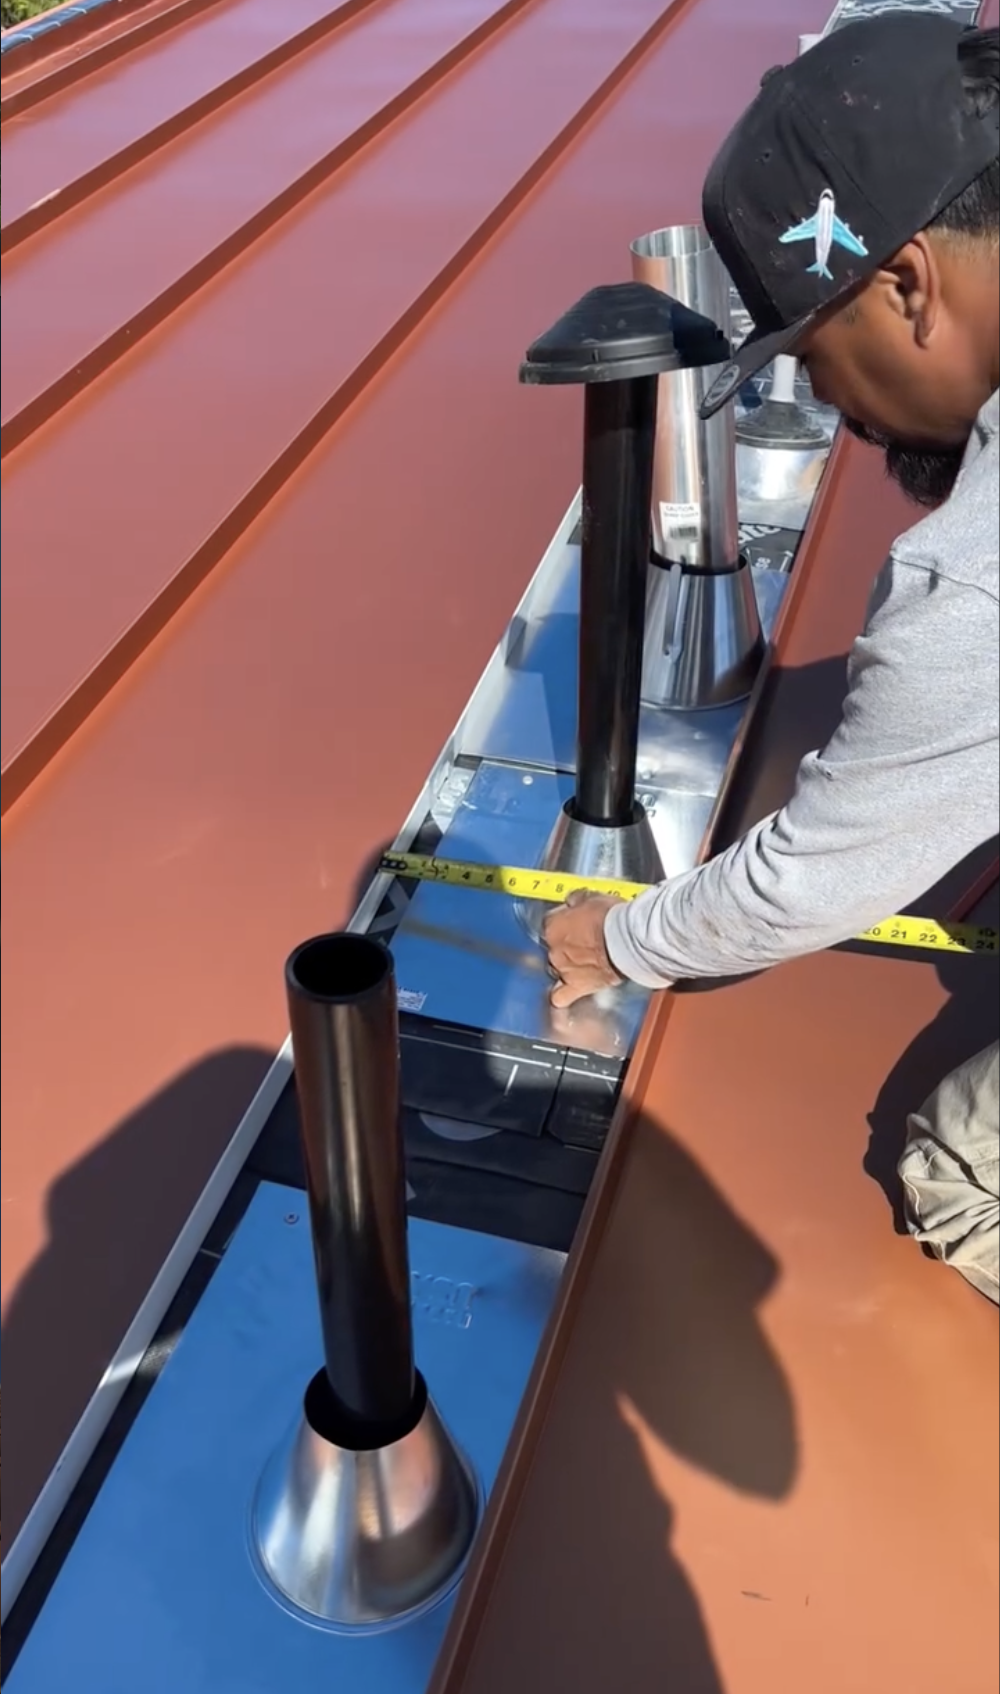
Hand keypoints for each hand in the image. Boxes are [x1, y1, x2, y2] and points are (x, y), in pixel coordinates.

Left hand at [541, 889, 624, 1008]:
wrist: (627, 941)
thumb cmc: (611, 918)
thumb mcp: (592, 898)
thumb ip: (577, 900)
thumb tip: (572, 901)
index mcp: (552, 926)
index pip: (550, 923)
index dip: (564, 922)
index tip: (575, 922)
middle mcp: (553, 949)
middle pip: (552, 948)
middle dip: (565, 946)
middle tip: (585, 943)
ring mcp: (563, 970)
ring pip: (555, 970)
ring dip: (566, 967)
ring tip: (584, 965)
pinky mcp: (576, 987)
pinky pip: (561, 997)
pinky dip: (562, 996)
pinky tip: (567, 994)